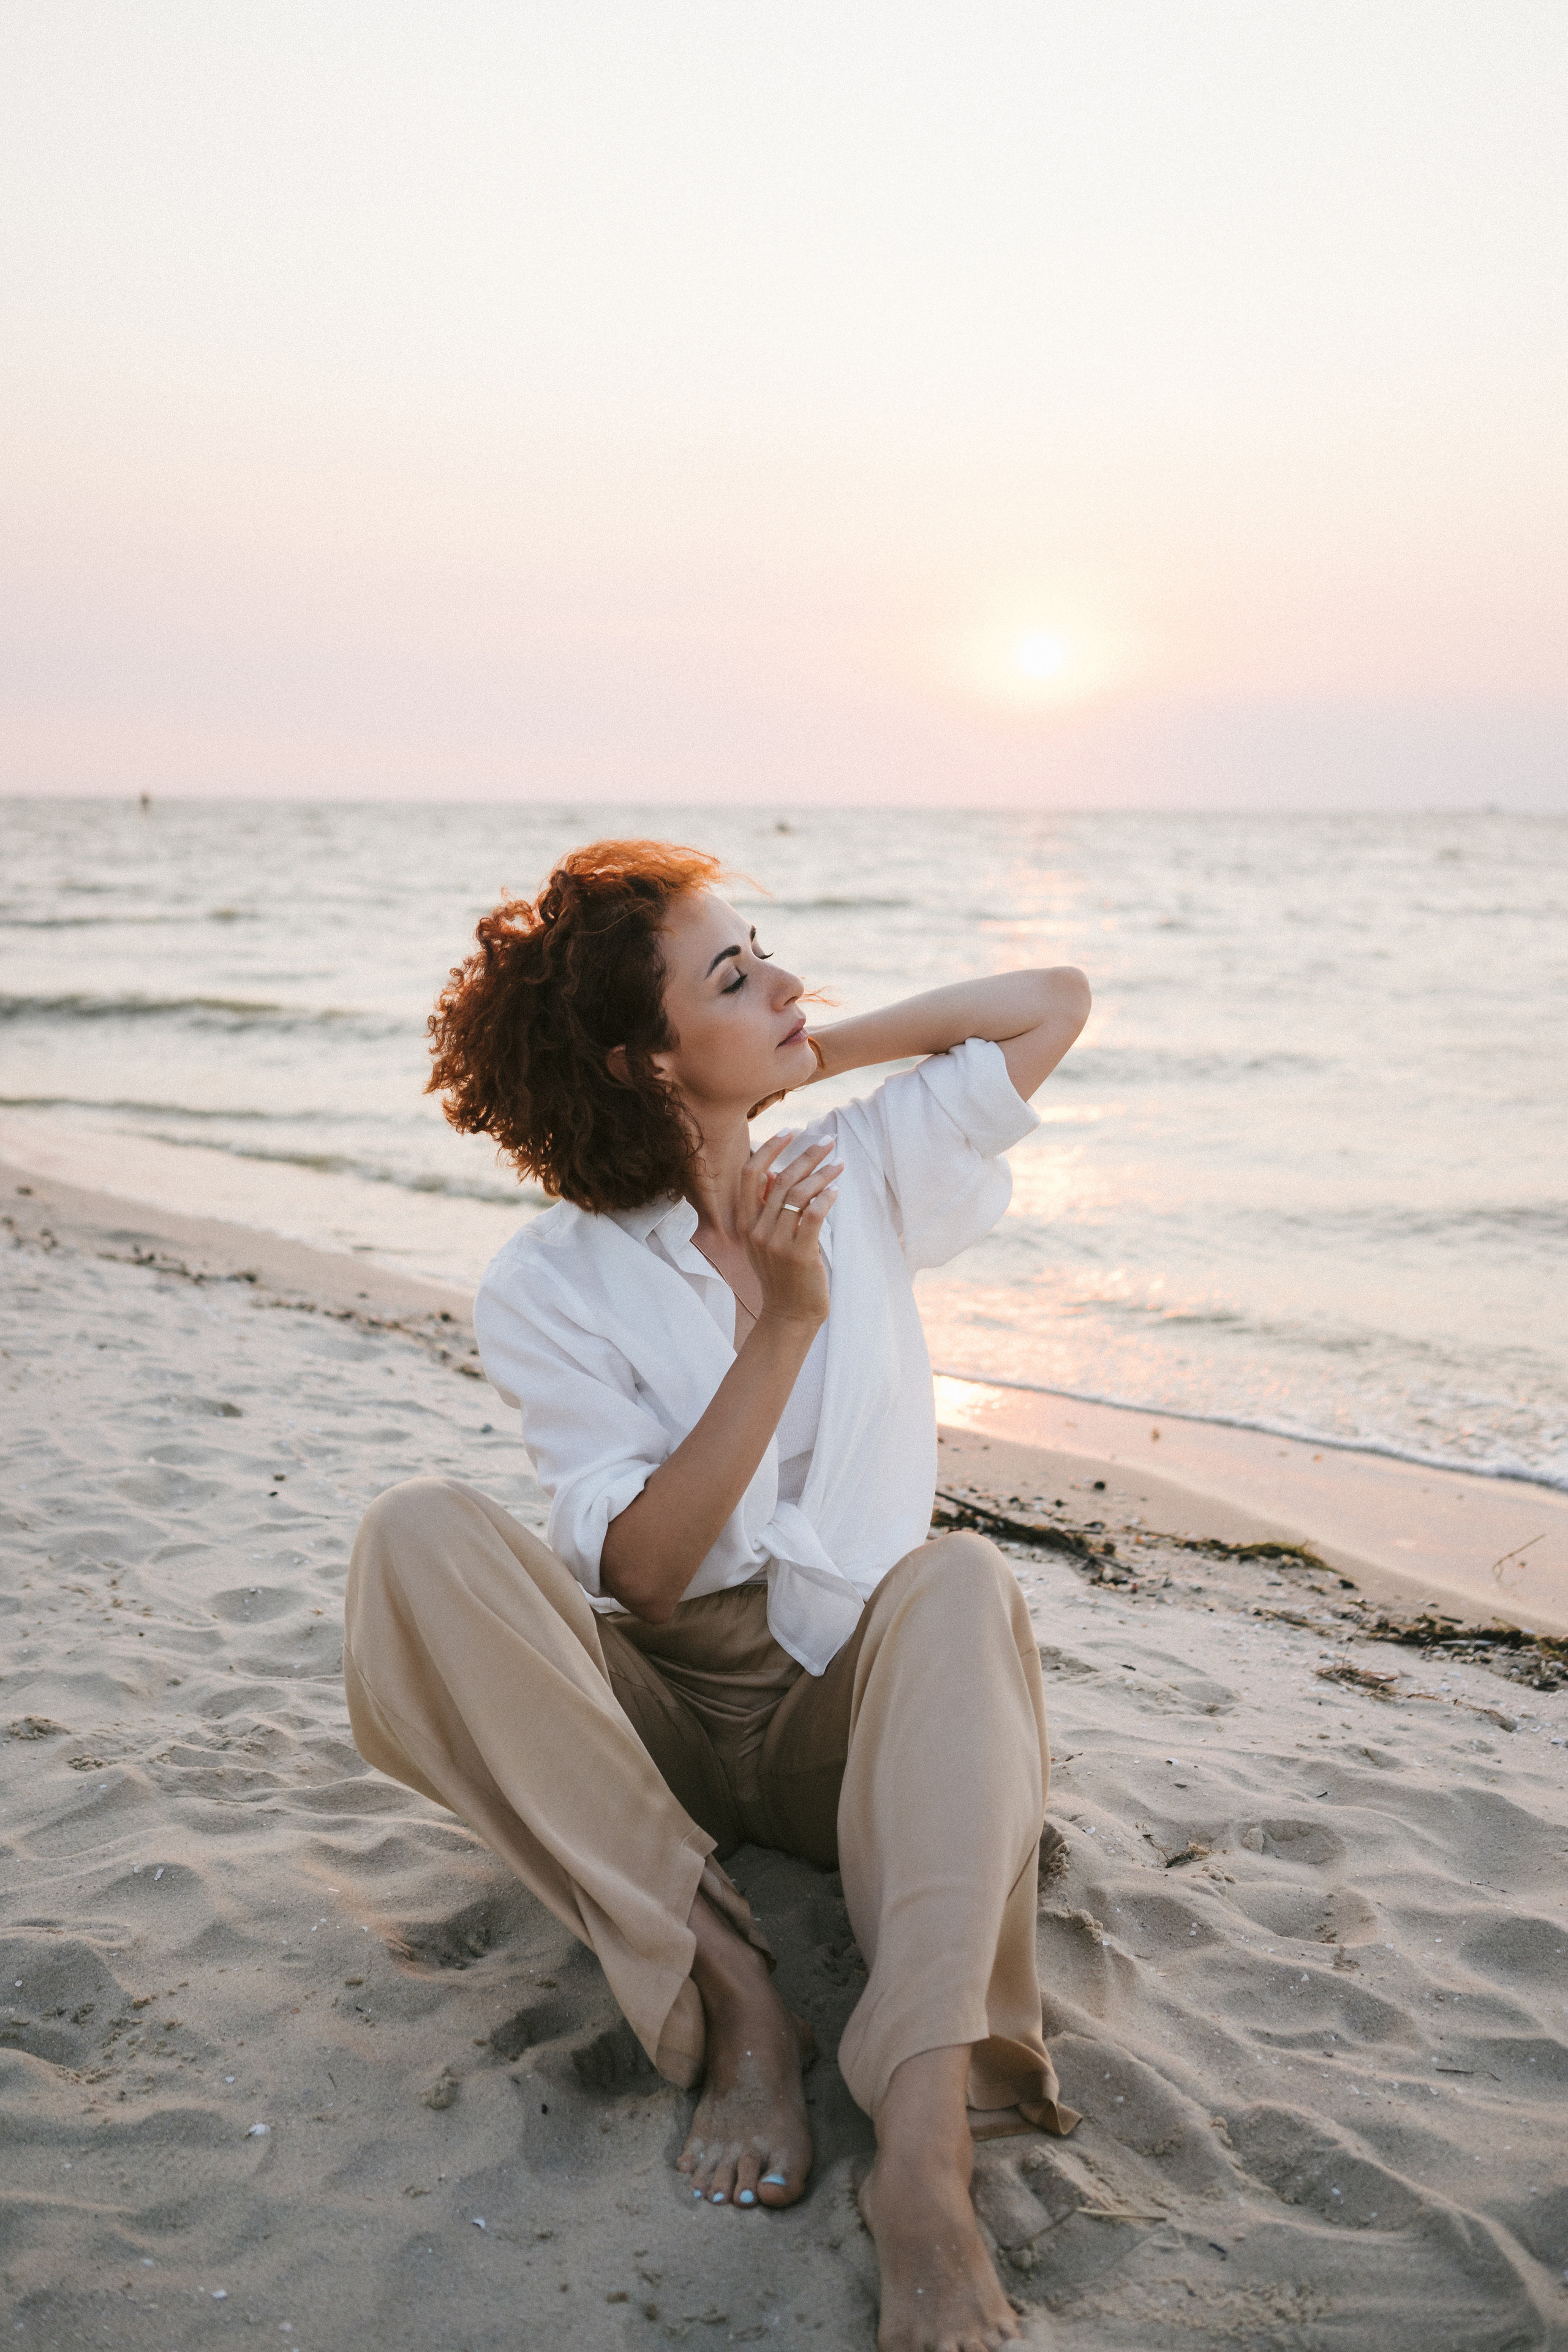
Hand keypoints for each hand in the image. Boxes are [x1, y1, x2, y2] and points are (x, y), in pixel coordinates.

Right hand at [738, 1131, 839, 1326]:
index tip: (791, 1131)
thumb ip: (764, 1208)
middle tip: (828, 1141)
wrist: (789, 1314)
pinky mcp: (800, 1254)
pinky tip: (836, 1190)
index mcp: (746, 1222)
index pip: (750, 1175)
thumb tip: (770, 1173)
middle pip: (781, 1179)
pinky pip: (813, 1215)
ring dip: (823, 1174)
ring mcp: (777, 1243)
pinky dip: (826, 1198)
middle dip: (806, 1155)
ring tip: (840, 1164)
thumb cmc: (781, 1274)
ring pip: (800, 1195)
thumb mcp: (764, 1239)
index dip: (769, 1149)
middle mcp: (757, 1230)